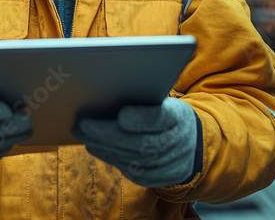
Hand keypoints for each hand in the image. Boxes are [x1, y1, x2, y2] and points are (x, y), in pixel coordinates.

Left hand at [71, 98, 199, 187]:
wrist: (192, 140)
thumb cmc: (166, 114)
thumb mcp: (162, 101)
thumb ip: (141, 101)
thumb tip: (105, 96)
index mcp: (178, 116)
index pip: (159, 118)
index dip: (141, 118)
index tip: (120, 115)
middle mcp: (179, 142)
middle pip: (140, 142)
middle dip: (107, 135)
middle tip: (82, 126)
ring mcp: (173, 164)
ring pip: (133, 159)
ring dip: (104, 148)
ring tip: (84, 136)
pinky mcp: (165, 178)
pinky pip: (135, 173)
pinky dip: (113, 160)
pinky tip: (97, 149)